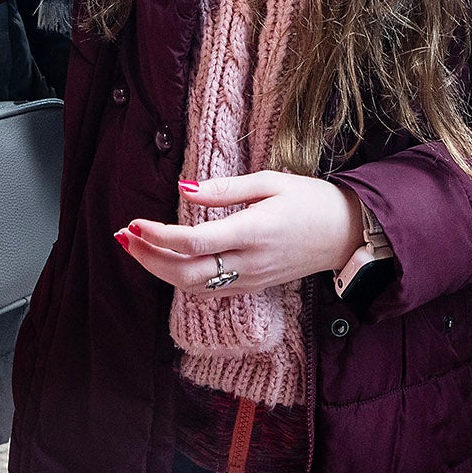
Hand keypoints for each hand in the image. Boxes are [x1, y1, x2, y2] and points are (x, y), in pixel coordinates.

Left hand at [115, 171, 361, 296]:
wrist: (347, 234)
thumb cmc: (312, 201)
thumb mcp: (271, 182)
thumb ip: (225, 189)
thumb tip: (184, 189)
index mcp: (253, 232)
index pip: (195, 242)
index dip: (159, 236)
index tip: (135, 222)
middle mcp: (248, 263)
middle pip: (185, 273)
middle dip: (148, 257)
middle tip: (124, 236)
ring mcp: (250, 280)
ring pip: (192, 286)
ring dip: (159, 269)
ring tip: (136, 246)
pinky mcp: (252, 288)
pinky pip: (208, 290)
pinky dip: (180, 278)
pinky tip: (166, 260)